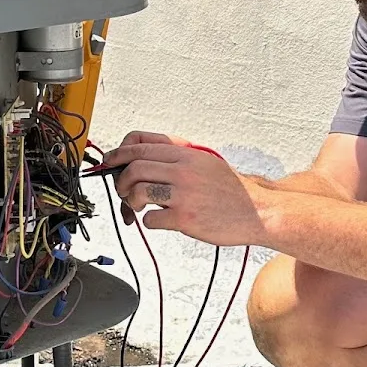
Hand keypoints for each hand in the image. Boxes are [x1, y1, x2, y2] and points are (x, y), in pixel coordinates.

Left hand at [112, 141, 268, 246]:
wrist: (257, 211)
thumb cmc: (230, 189)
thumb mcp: (205, 161)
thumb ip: (177, 156)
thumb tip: (143, 155)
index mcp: (187, 154)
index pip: (141, 145)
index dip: (118, 153)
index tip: (109, 160)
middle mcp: (184, 171)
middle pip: (134, 167)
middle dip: (120, 180)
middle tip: (122, 189)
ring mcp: (184, 195)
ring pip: (137, 192)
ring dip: (129, 201)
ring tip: (137, 206)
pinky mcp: (185, 219)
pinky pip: (151, 219)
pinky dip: (149, 221)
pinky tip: (160, 220)